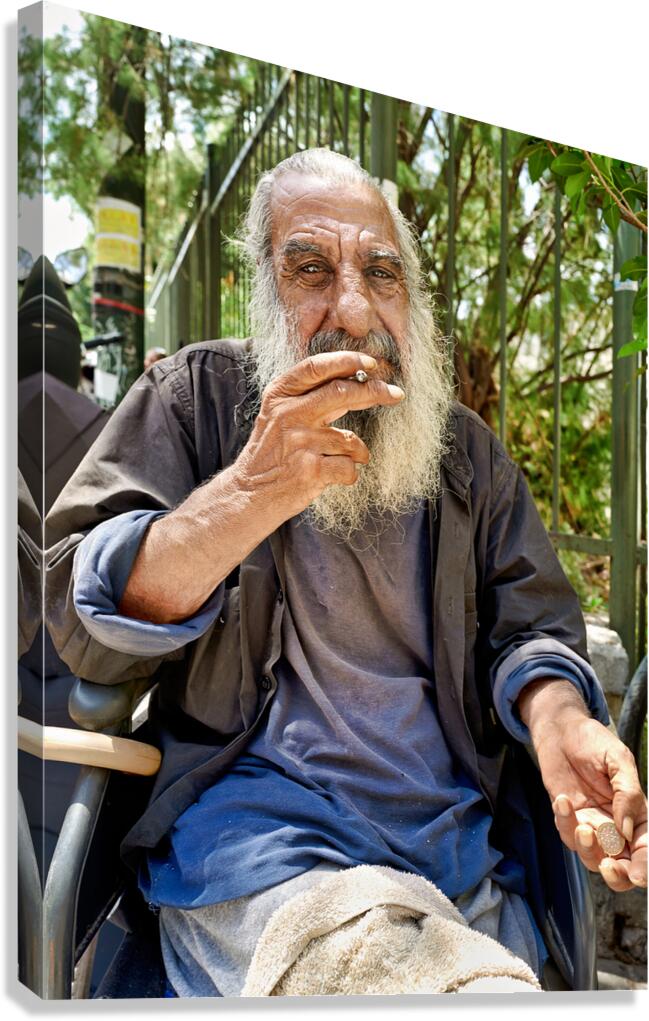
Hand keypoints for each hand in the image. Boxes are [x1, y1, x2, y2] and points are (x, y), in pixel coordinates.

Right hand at [235, 351, 404, 519]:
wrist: (249, 494)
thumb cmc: (272, 453)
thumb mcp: (280, 416)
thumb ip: (312, 398)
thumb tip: (357, 382)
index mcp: (279, 396)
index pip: (315, 367)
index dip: (346, 360)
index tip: (370, 362)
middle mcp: (288, 415)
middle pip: (341, 392)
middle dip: (374, 391)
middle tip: (395, 394)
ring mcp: (300, 443)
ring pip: (351, 439)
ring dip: (357, 452)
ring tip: (341, 460)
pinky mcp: (310, 470)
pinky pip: (349, 467)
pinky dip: (349, 474)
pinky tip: (332, 477)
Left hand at [518, 679, 646, 890]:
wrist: (561, 731)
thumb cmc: (594, 742)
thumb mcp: (618, 761)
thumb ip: (627, 794)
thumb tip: (626, 830)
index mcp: (637, 814)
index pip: (646, 849)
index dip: (644, 866)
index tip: (637, 874)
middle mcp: (616, 826)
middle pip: (622, 867)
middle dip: (617, 875)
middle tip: (608, 865)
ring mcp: (591, 825)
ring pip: (593, 858)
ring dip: (588, 848)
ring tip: (582, 824)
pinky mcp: (568, 819)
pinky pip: (567, 835)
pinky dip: (564, 822)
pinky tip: (563, 799)